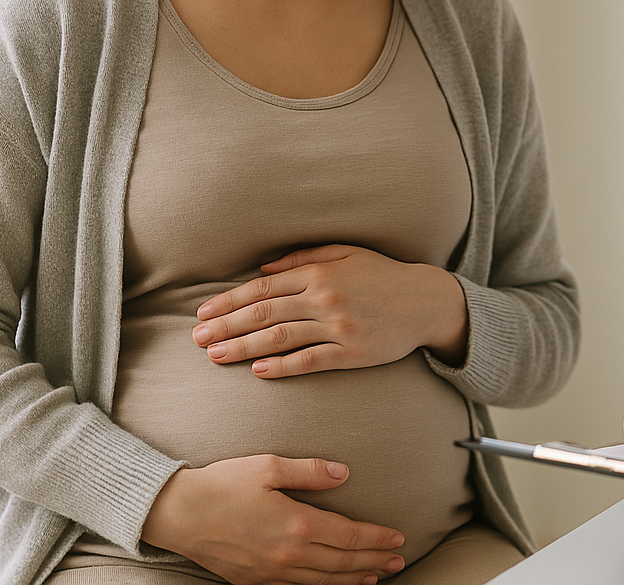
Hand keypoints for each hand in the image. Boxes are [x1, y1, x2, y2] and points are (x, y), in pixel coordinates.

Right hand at [141, 455, 404, 583]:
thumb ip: (310, 471)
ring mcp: (271, 572)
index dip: (376, 539)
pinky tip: (332, 584)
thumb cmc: (223, 484)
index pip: (349, 535)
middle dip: (373, 562)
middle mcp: (288, 554)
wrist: (178, 514)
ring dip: (352, 579)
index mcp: (296, 524)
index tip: (398, 538)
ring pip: (323, 581)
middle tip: (398, 561)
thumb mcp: (269, 466)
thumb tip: (344, 473)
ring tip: (374, 577)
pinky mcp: (254, 580)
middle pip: (342, 563)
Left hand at [192, 244, 468, 376]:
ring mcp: (338, 327)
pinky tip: (258, 371)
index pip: (263, 287)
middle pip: (264, 313)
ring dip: (243, 348)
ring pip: (280, 338)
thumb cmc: (383, 275)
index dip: (230, 301)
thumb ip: (304, 257)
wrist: (426, 302)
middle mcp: (325, 298)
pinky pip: (309, 361)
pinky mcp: (352, 353)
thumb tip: (263, 268)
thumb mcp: (347, 253)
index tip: (204, 312)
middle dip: (226, 326)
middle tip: (197, 338)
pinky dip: (282, 366)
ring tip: (215, 355)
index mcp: (321, 272)